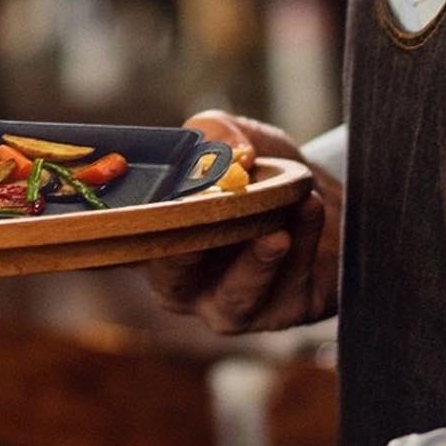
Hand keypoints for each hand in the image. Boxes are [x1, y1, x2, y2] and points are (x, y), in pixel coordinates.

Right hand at [145, 112, 341, 333]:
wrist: (327, 202)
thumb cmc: (264, 174)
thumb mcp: (236, 140)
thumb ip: (216, 133)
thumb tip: (228, 151)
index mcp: (158, 241)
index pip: (123, 242)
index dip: (118, 232)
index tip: (126, 212)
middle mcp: (185, 283)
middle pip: (173, 278)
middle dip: (187, 252)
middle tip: (204, 222)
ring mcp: (232, 306)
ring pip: (236, 296)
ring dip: (257, 259)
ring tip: (276, 228)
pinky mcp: (284, 312)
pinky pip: (290, 284)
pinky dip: (304, 242)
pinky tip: (312, 207)